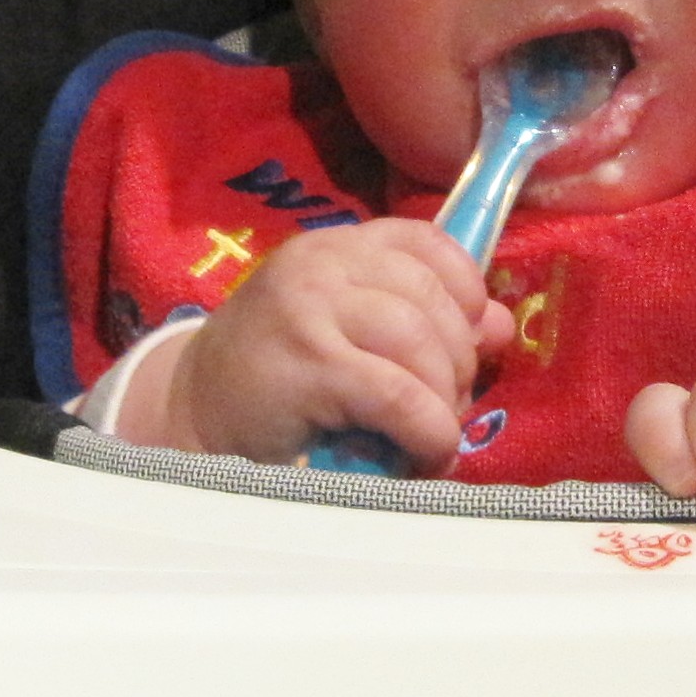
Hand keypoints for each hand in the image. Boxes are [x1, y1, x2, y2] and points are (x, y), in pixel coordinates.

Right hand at [121, 220, 512, 465]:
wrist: (192, 414)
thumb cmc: (279, 374)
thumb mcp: (350, 330)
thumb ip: (423, 319)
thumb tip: (503, 325)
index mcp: (337, 246)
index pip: (430, 243)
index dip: (467, 293)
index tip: (470, 340)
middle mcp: (322, 263)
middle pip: (435, 300)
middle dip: (459, 361)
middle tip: (448, 405)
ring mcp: (310, 310)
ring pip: (421, 343)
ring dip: (445, 399)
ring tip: (434, 434)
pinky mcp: (307, 365)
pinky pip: (398, 394)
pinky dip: (428, 429)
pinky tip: (426, 453)